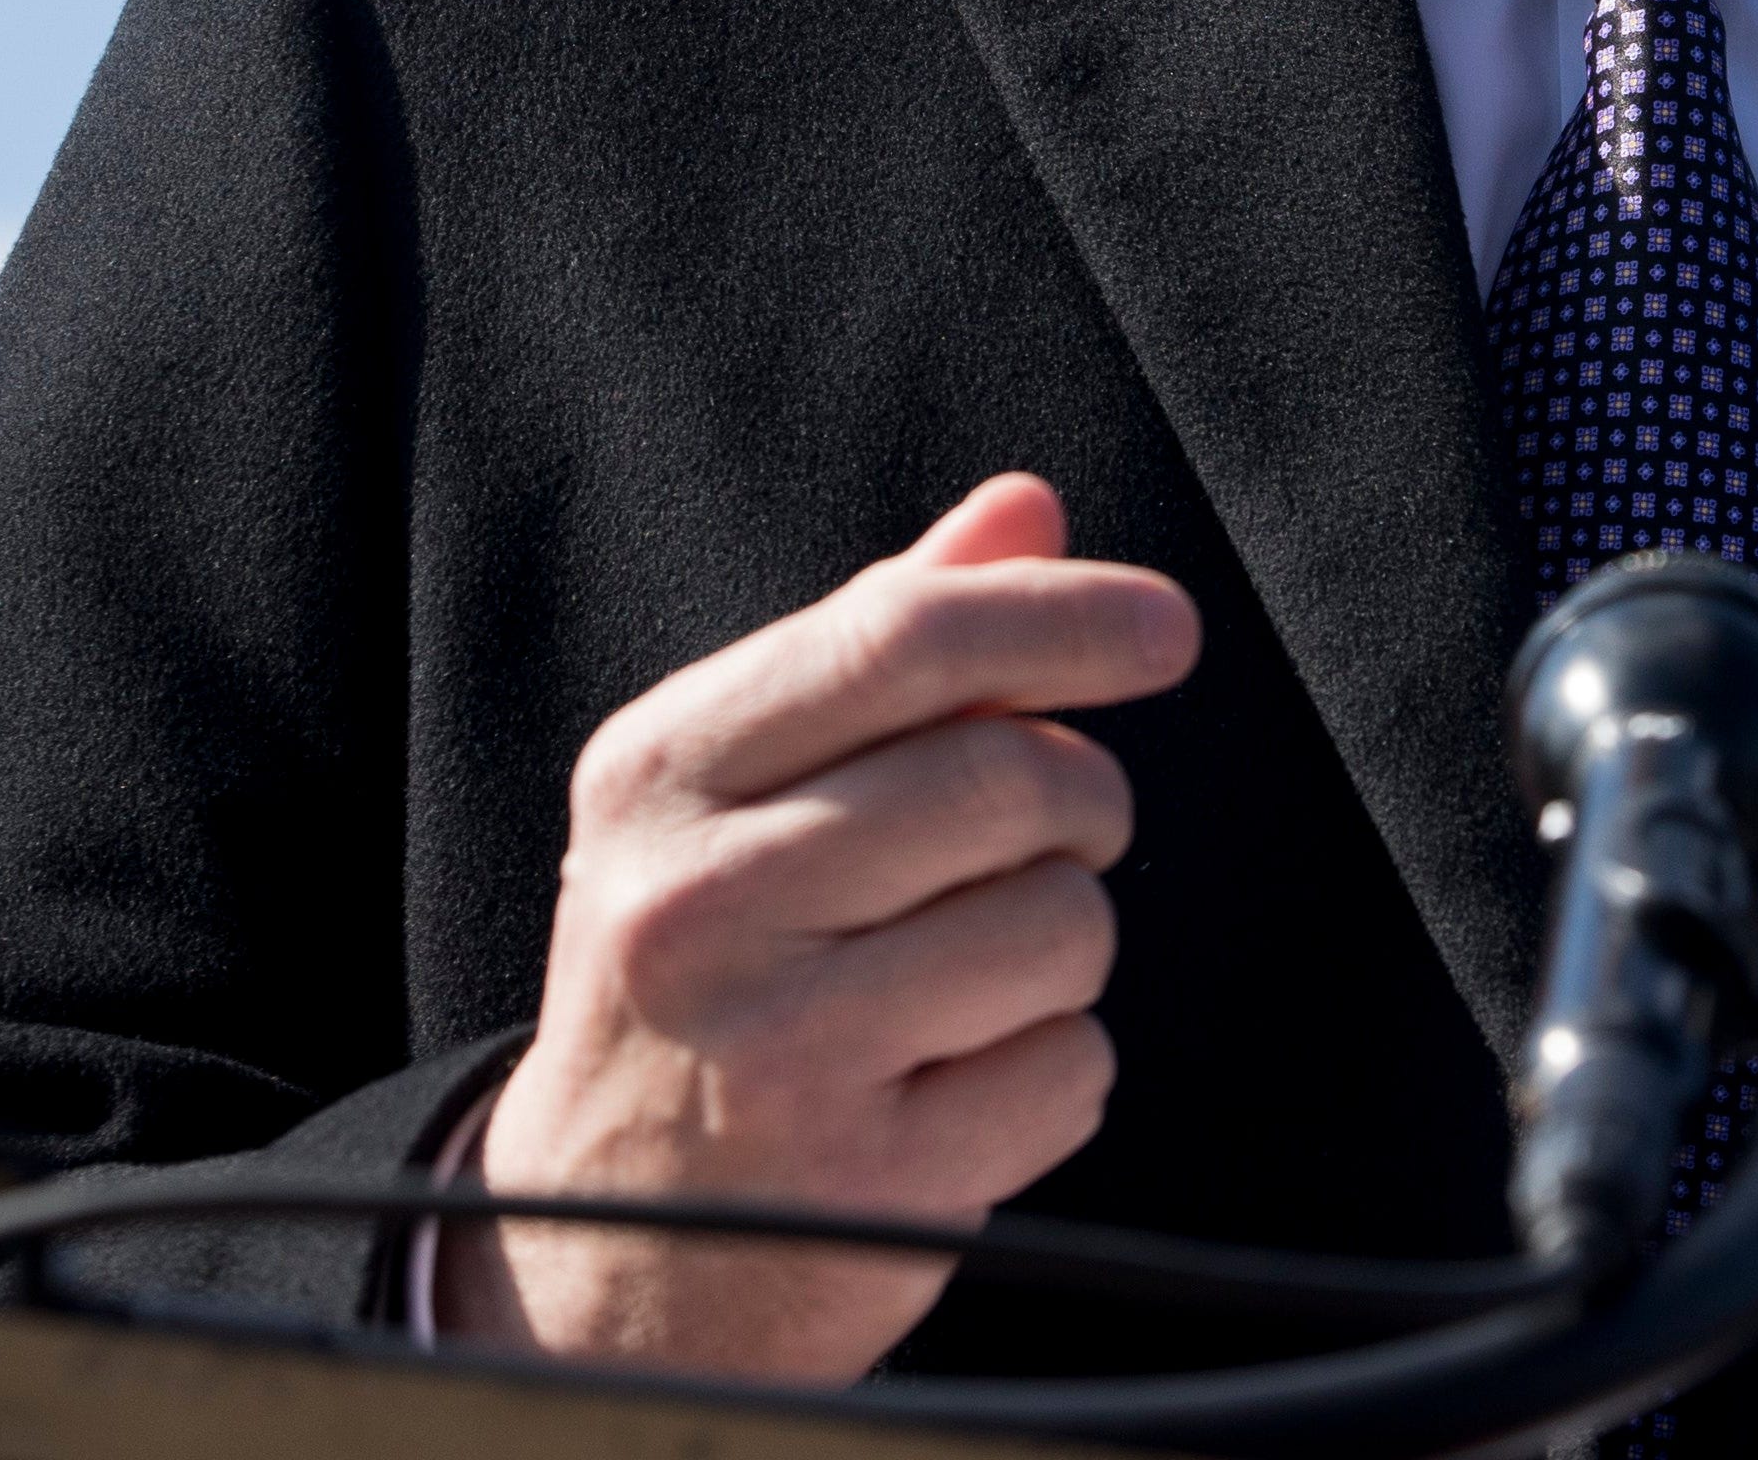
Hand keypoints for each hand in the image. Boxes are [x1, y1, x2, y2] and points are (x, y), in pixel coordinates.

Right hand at [438, 473, 1200, 1379]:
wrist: (594, 1246)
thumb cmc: (704, 969)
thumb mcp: (741, 789)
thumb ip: (885, 637)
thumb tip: (1025, 509)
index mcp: (660, 773)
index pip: (900, 637)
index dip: (1061, 615)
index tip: (1163, 627)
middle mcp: (696, 904)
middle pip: (1007, 779)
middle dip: (1079, 797)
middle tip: (1055, 832)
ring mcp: (777, 1052)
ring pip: (1061, 923)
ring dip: (1060, 940)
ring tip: (964, 976)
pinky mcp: (867, 1184)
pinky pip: (1071, 1068)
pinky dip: (1053, 1070)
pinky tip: (952, 1084)